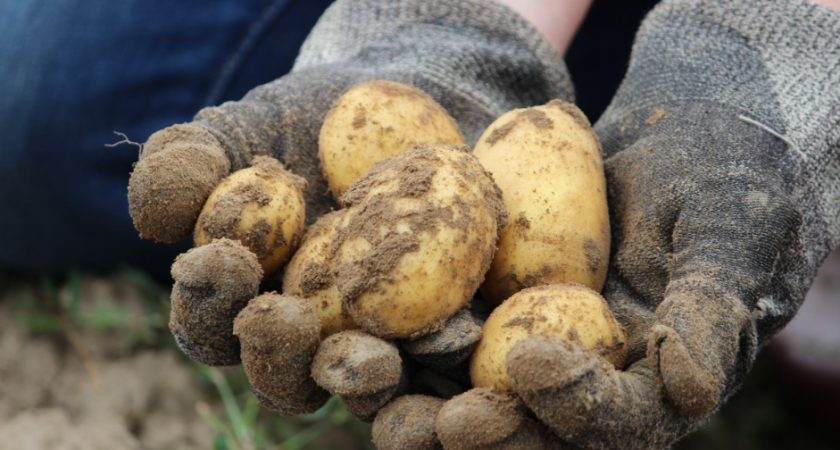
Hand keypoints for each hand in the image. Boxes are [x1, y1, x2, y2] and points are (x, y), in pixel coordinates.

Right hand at [127, 0, 570, 420]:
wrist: (413, 108)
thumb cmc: (311, 121)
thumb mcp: (244, 130)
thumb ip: (190, 167)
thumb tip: (154, 220)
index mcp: (249, 305)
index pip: (212, 322)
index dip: (208, 300)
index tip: (225, 256)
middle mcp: (313, 343)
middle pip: (287, 378)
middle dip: (281, 357)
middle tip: (288, 319)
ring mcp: (385, 348)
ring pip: (369, 391)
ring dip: (365, 382)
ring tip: (374, 358)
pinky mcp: (451, 339)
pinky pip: (450, 369)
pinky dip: (447, 369)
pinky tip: (458, 341)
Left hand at [375, 0, 839, 447]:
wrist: (674, 141)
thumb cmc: (719, 182)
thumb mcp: (728, 233)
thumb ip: (711, 309)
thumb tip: (692, 390)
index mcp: (649, 385)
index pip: (615, 420)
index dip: (574, 405)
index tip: (527, 361)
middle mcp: (581, 383)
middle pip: (529, 432)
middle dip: (481, 432)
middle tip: (433, 425)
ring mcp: (525, 349)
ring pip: (467, 397)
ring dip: (416, 404)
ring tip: (369, 392)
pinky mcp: (479, 313)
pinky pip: (432, 337)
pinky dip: (392, 340)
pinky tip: (344, 328)